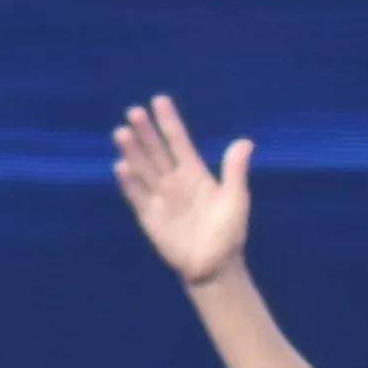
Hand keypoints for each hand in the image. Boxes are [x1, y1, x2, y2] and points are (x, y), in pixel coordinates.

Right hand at [113, 93, 252, 286]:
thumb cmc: (229, 233)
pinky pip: (138, 197)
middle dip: (146, 132)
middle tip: (134, 111)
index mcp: (195, 174)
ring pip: (144, 169)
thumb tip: (245, 142)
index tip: (160, 100)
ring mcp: (160, 198)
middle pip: (157, 151)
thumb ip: (235, 171)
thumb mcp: (236, 200)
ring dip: (132, 152)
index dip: (169, 122)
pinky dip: (130, 183)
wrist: (216, 267)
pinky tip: (121, 167)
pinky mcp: (150, 218)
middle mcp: (174, 182)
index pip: (179, 142)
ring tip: (122, 132)